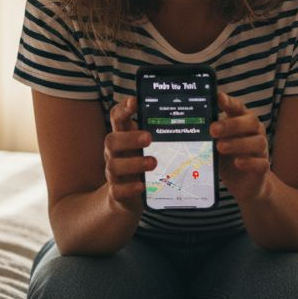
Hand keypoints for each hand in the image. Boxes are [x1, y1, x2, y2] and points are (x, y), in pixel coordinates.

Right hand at [103, 97, 154, 215]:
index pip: (117, 118)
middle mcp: (115, 153)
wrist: (126, 197)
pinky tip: (142, 185)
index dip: (123, 109)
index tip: (135, 101)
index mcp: (123, 137)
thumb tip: (186, 114)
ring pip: (114, 165)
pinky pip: (118, 190)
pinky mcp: (116, 192)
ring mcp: (114, 173)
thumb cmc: (142, 165)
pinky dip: (129, 188)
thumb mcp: (149, 148)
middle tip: (149, 137)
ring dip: (134, 163)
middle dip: (130, 138)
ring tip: (153, 162)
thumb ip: (159, 133)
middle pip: (111, 140)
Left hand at [212, 91, 272, 203]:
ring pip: (258, 142)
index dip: (230, 102)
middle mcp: (255, 133)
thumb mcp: (217, 144)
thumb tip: (193, 121)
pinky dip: (249, 162)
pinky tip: (238, 163)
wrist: (245, 184)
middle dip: (232, 124)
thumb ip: (211, 133)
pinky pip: (261, 163)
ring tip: (220, 147)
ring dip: (238, 143)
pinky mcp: (263, 168)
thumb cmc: (228, 158)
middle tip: (213, 129)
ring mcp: (261, 150)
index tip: (219, 97)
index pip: (238, 108)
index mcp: (243, 122)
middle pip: (251, 122)